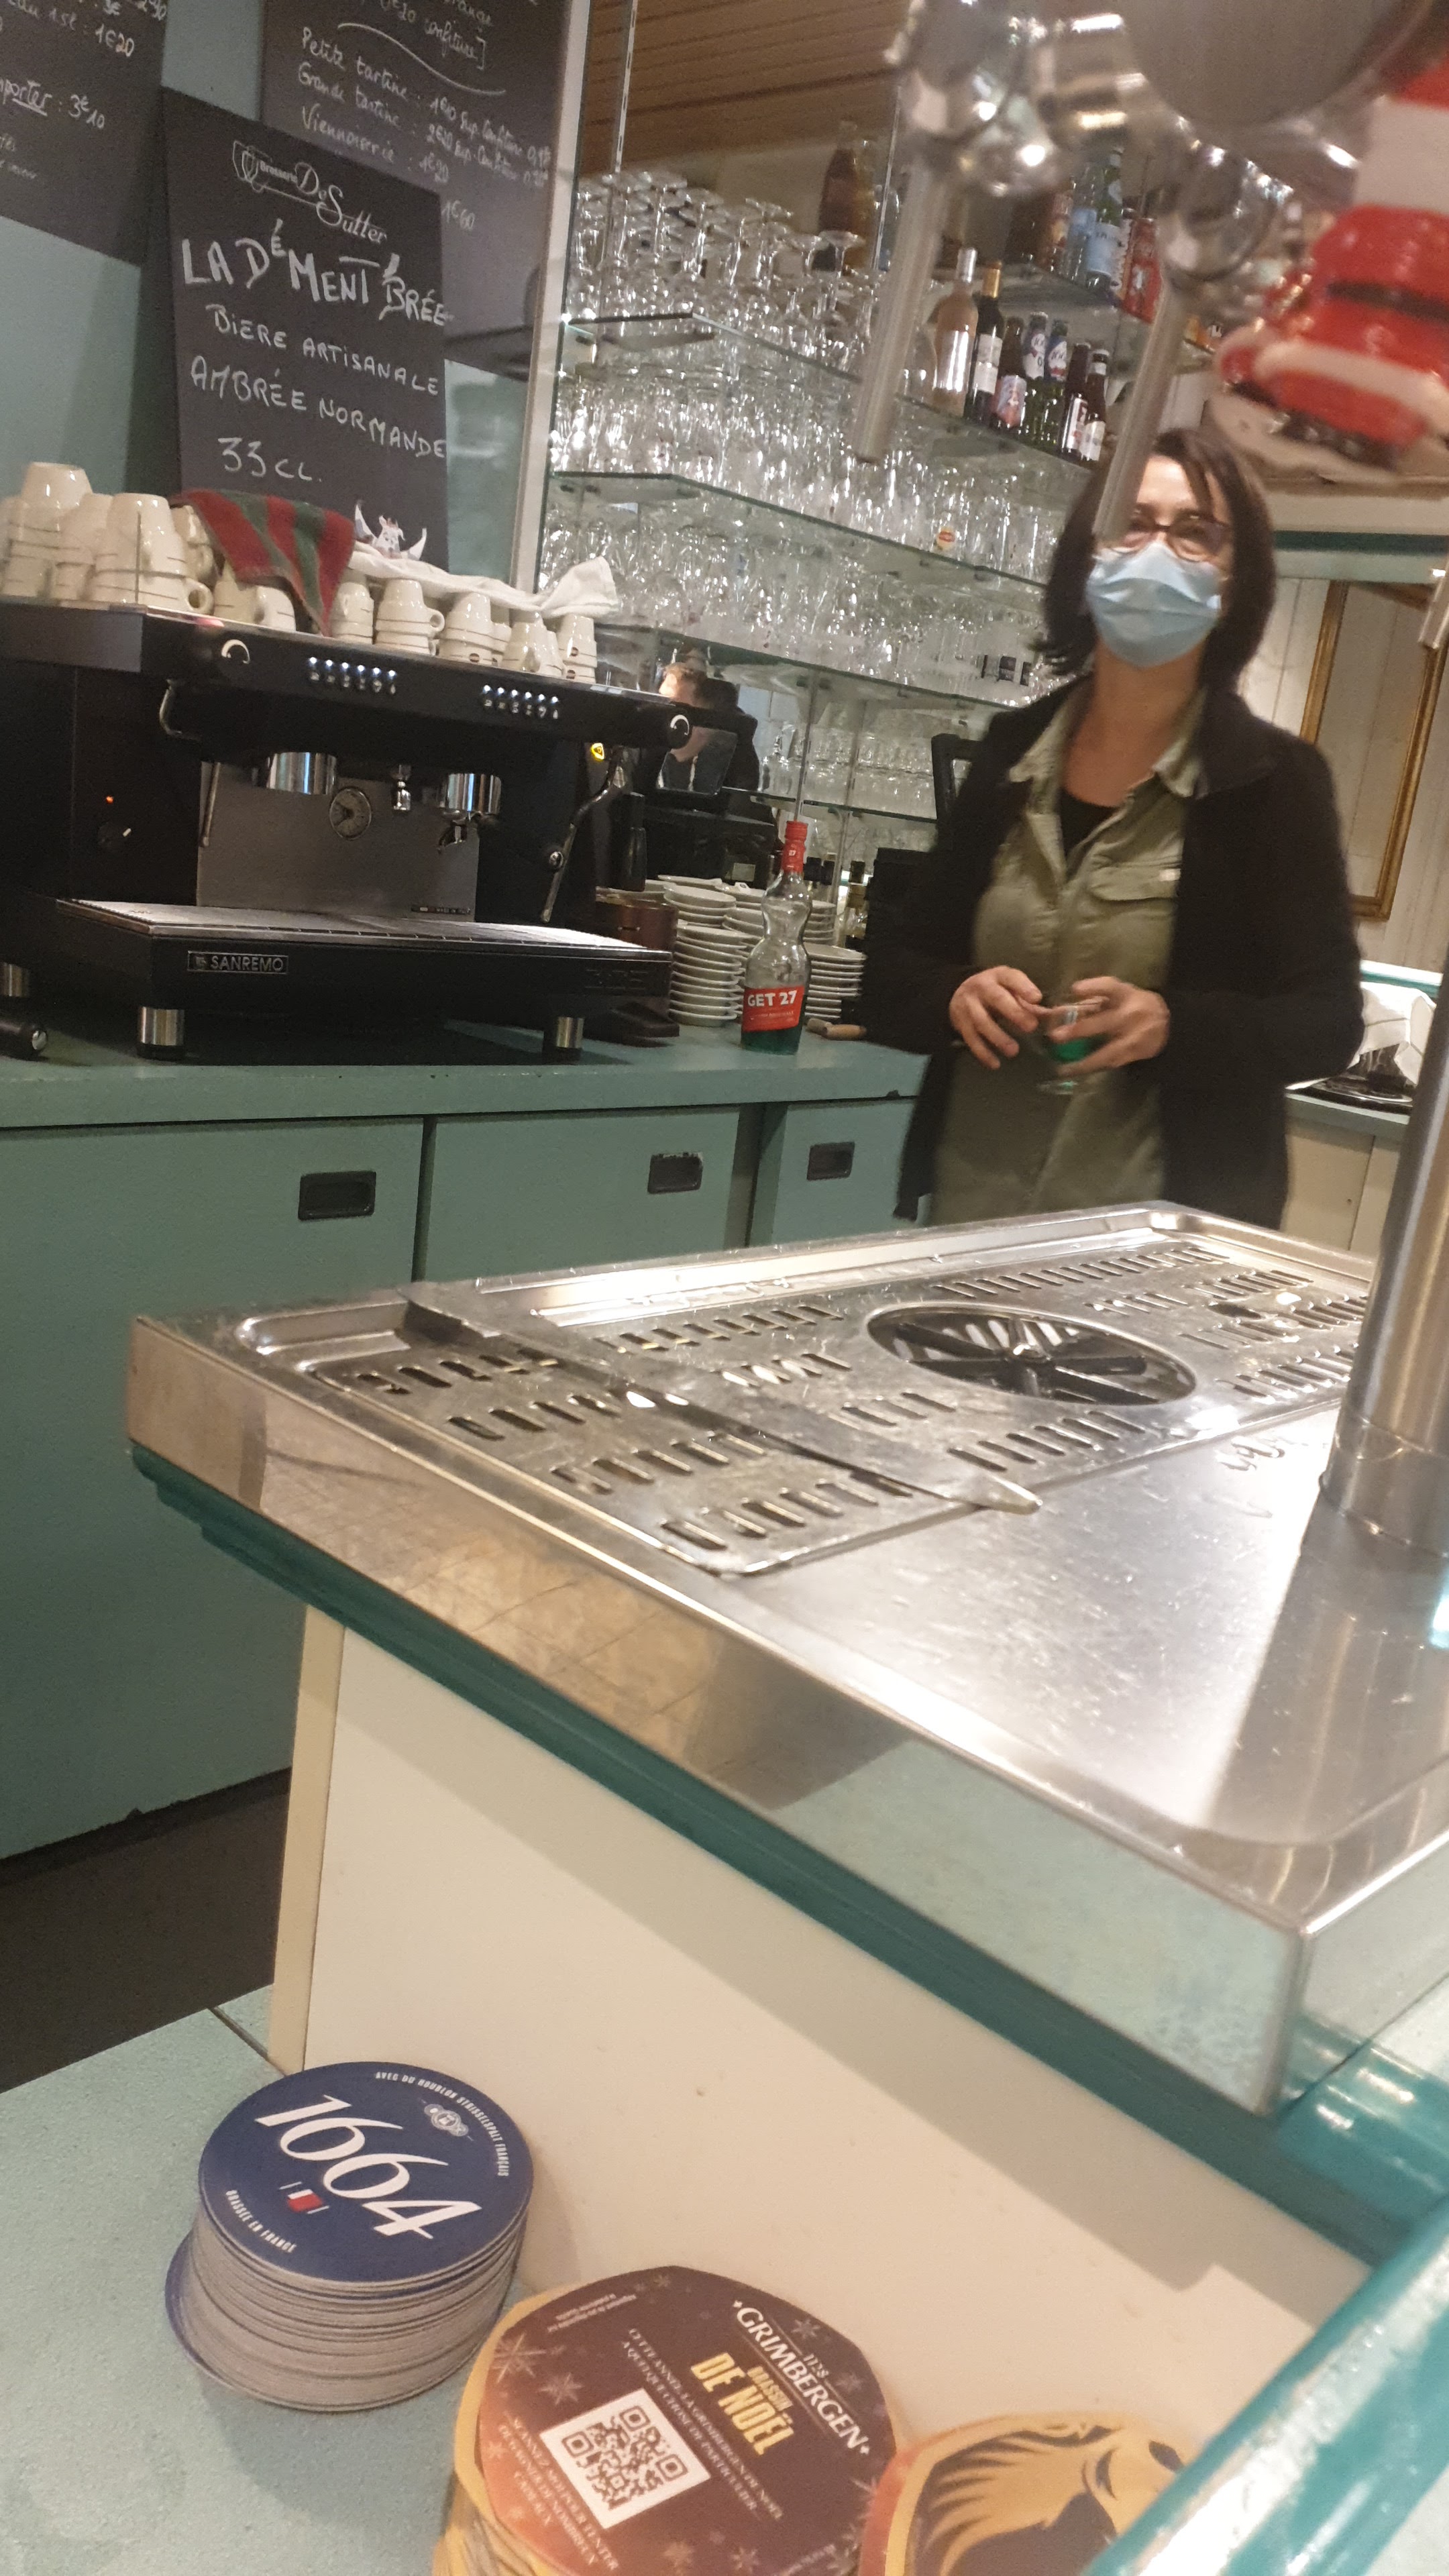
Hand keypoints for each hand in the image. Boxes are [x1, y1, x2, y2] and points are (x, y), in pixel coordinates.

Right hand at [949, 966, 1042, 1068]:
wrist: (959, 991)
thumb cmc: (995, 990)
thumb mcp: (1011, 988)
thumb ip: (1030, 1003)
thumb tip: (1055, 1017)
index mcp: (999, 976)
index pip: (1011, 978)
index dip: (1024, 987)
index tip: (1037, 998)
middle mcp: (982, 988)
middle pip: (997, 999)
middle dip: (1014, 1013)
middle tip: (1031, 1027)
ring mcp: (969, 1006)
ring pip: (982, 1021)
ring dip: (998, 1037)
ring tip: (1013, 1051)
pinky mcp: (961, 1023)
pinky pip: (971, 1039)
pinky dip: (983, 1053)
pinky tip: (995, 1064)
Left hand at [1047, 976, 1168, 1071]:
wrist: (1167, 1022)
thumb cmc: (1133, 1005)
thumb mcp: (1117, 996)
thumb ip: (1090, 1002)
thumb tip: (1056, 1012)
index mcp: (1125, 994)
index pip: (1110, 987)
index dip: (1092, 987)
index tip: (1074, 989)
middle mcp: (1131, 1014)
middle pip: (1104, 1023)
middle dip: (1079, 1030)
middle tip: (1056, 1036)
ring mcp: (1135, 1037)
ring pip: (1107, 1052)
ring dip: (1084, 1062)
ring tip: (1063, 1069)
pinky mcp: (1135, 1053)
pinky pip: (1111, 1063)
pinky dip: (1092, 1068)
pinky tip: (1076, 1071)